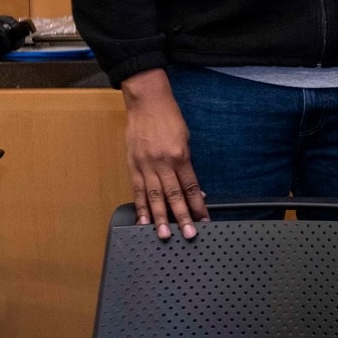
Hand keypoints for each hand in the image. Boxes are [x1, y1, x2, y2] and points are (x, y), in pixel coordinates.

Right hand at [120, 69, 206, 239]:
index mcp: (180, 156)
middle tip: (188, 233)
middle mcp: (163, 163)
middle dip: (182, 217)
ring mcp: (146, 165)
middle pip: (174, 195)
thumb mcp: (186, 138)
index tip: (204, 218)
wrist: (147, 103)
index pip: (191, 186)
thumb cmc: (169, 119)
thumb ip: (187, 164)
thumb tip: (192, 188)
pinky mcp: (133, 166)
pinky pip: (137, 190)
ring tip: (164, 234)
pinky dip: (140, 207)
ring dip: (160, 217)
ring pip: (154, 197)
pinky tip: (143, 220)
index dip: (198, 204)